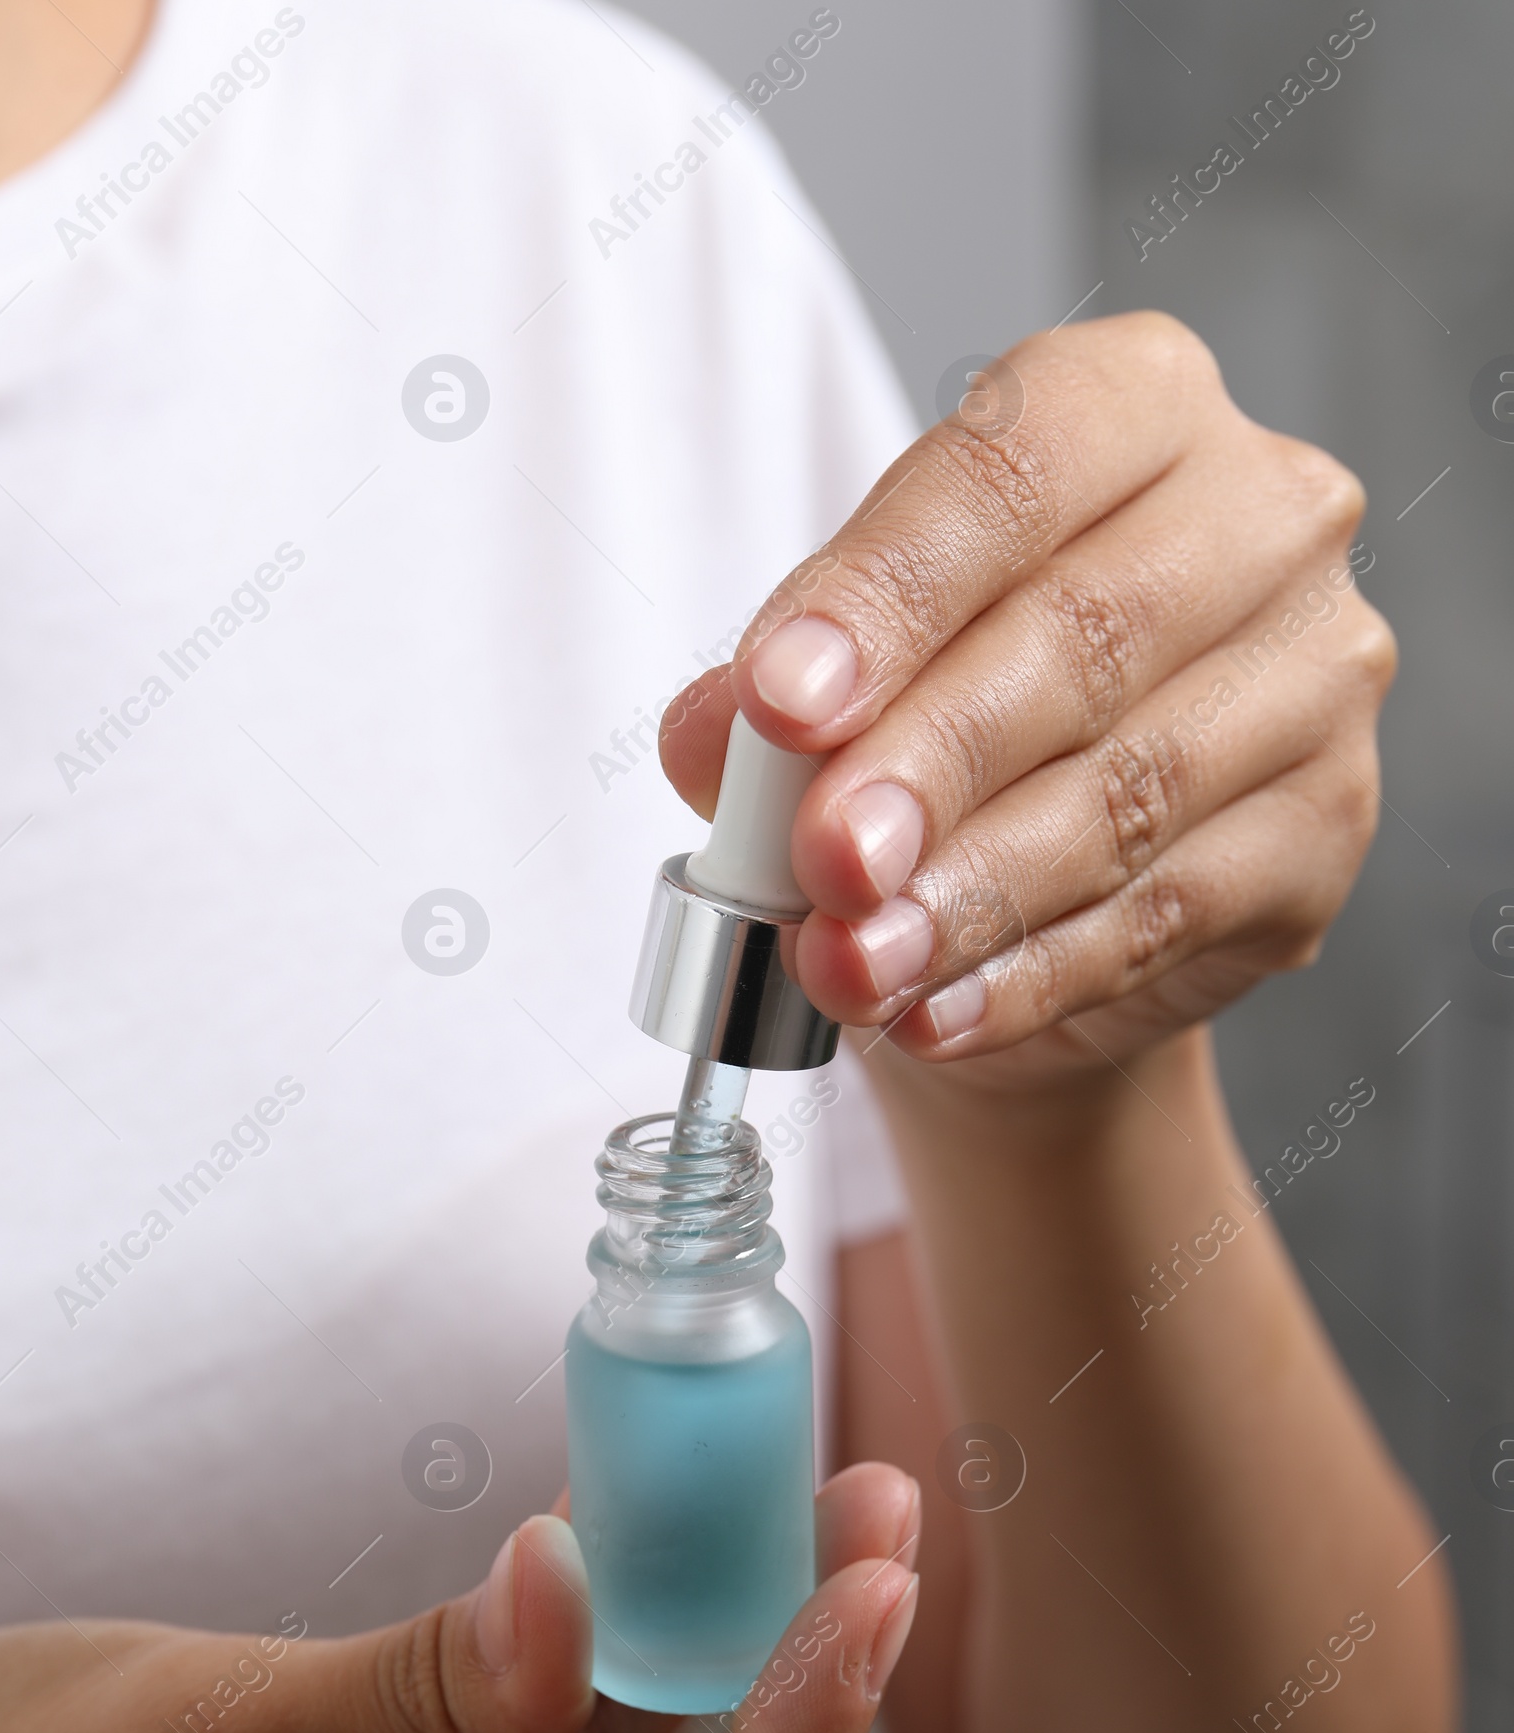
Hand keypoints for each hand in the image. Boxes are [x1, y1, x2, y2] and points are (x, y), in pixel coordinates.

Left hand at [659, 311, 1394, 1092]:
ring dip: (972, 895)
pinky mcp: (1328, 828)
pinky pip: (1167, 910)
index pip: (1010, 472)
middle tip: (825, 860)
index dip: (888, 593)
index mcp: (1130, 405)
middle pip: (1085, 634)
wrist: (1054, 881)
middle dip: (930, 763)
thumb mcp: (840, 686)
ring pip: (1130, 791)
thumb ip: (774, 700)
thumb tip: (720, 737)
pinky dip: (1032, 973)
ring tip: (856, 964)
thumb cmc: (951, 731)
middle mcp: (1258, 510)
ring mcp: (1318, 671)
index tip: (784, 701)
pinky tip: (935, 1012)